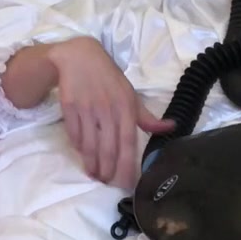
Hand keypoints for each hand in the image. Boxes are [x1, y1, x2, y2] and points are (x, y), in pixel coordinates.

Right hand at [47, 37, 172, 191]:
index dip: (127, 165)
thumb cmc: (109, 78)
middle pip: (108, 148)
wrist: (79, 57)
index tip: (127, 182)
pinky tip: (82, 155)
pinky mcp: (70, 107)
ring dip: (91, 163)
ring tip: (94, 175)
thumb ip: (147, 117)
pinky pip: (75, 134)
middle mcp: (107, 110)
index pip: (128, 143)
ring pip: (89, 145)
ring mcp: (87, 109)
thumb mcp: (130, 95)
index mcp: (126, 107)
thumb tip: (170, 128)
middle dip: (108, 170)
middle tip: (107, 183)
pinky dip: (79, 147)